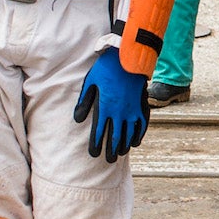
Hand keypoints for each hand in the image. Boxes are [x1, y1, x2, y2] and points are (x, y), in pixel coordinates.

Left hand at [74, 47, 147, 162]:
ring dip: (124, 145)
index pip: (99, 131)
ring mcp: (132, 110)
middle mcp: (119, 112)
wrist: (128, 58)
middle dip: (111, 150)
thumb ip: (84, 102)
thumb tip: (77, 119)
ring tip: (120, 154)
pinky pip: (141, 125)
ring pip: (128, 133)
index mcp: (105, 107)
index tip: (94, 154)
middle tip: (108, 160)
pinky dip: (138, 135)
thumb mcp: (90, 82)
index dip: (96, 144)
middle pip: (114, 136)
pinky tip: (135, 143)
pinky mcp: (141, 105)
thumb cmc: (106, 68)